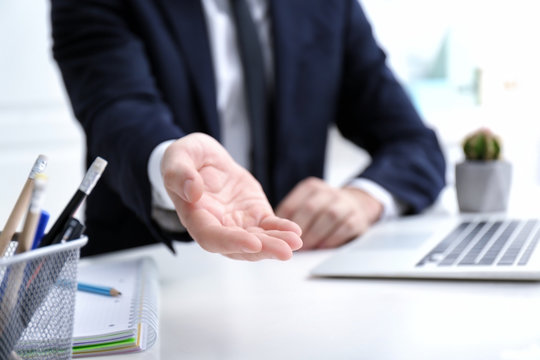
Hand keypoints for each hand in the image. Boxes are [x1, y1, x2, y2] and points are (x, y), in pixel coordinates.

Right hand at [161, 133, 301, 260]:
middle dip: (263, 250)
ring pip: (257, 241)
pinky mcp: (253, 214)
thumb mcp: (177, 157)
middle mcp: (217, 225)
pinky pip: (268, 227)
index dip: (231, 242)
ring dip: (276, 244)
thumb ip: (178, 173)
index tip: (252, 243)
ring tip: (295, 242)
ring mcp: (237, 223)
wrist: (204, 158)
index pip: (211, 237)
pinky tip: (295, 232)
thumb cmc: (186, 159)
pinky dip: (281, 230)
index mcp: (195, 216)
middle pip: (239, 246)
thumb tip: (192, 191)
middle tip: (285, 251)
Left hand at [276, 177, 382, 249]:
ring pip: (329, 217)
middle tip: (292, 245)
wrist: (358, 204)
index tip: (279, 238)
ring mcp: (345, 203)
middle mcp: (328, 192)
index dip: (283, 224)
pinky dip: (332, 239)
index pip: (292, 204)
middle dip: (300, 230)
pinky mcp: (357, 218)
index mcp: (311, 187)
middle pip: (310, 209)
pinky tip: (323, 247)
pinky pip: (345, 228)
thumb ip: (293, 216)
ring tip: (307, 249)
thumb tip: (275, 235)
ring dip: (316, 236)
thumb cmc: (325, 209)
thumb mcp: (308, 204)